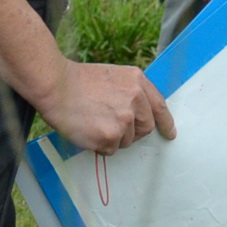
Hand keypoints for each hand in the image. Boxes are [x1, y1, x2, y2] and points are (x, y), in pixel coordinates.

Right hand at [39, 61, 175, 152]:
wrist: (56, 86)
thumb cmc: (78, 81)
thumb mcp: (112, 77)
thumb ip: (129, 92)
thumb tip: (138, 114)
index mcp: (137, 81)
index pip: (159, 106)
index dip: (165, 122)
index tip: (170, 133)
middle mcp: (135, 99)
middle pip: (145, 127)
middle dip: (132, 132)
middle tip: (112, 127)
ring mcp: (124, 119)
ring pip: (126, 140)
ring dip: (112, 138)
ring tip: (93, 122)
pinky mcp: (110, 136)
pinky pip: (110, 149)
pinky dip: (99, 145)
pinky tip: (87, 130)